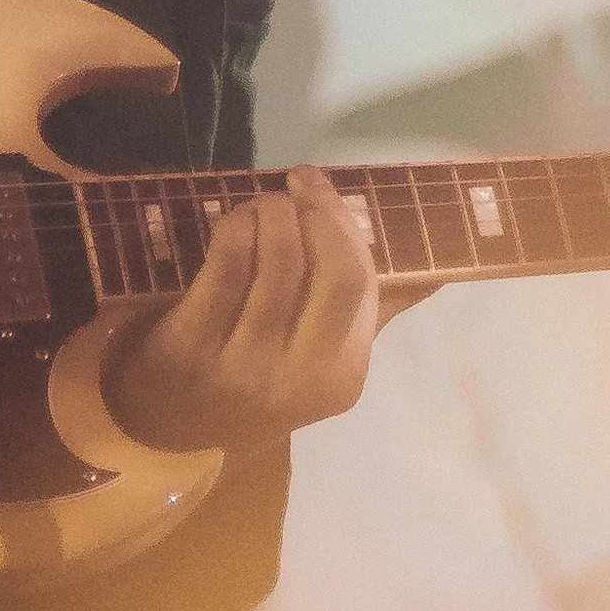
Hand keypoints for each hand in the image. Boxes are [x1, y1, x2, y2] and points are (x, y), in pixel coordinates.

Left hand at [104, 170, 379, 454]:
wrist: (169, 425)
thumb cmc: (255, 377)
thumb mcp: (317, 360)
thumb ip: (371, 313)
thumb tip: (440, 270)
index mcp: (342, 375)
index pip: (363, 283)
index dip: (344, 223)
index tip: (321, 187)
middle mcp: (300, 376)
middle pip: (337, 273)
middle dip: (319, 212)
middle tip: (296, 185)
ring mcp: (245, 366)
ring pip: (279, 261)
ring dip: (272, 212)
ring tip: (263, 204)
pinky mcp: (191, 348)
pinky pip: (225, 268)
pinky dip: (234, 229)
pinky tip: (233, 222)